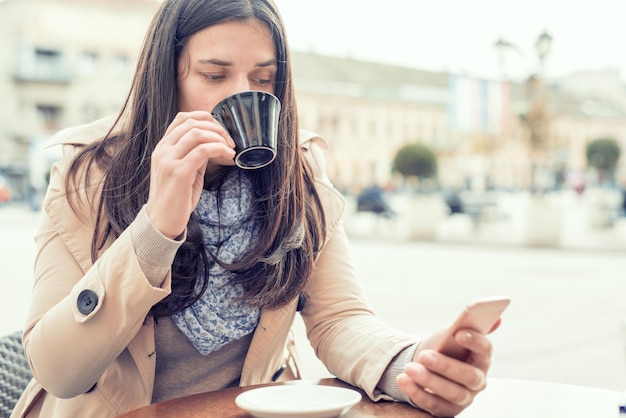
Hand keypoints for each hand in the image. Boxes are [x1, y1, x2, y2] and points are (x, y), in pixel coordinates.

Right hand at [146, 111, 235, 238]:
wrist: (161, 222)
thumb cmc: (176, 198)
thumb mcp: (184, 171)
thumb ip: (194, 155)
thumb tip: (213, 144)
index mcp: (163, 148)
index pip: (182, 118)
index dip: (205, 118)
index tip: (221, 130)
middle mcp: (162, 150)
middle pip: (192, 122)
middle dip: (216, 127)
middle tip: (230, 141)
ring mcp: (168, 160)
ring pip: (197, 133)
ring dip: (219, 137)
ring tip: (230, 149)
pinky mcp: (178, 172)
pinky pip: (202, 151)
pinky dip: (219, 149)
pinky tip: (228, 156)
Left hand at [397, 328, 492, 416]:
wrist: (426, 364)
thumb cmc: (444, 347)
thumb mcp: (452, 334)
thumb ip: (468, 326)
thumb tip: (497, 318)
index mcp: (482, 358)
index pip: (484, 350)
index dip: (474, 341)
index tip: (459, 333)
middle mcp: (477, 381)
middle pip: (468, 375)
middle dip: (445, 365)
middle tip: (424, 356)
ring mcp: (464, 398)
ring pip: (452, 392)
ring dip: (429, 380)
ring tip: (410, 368)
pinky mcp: (447, 410)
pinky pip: (433, 404)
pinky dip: (417, 392)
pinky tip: (404, 380)